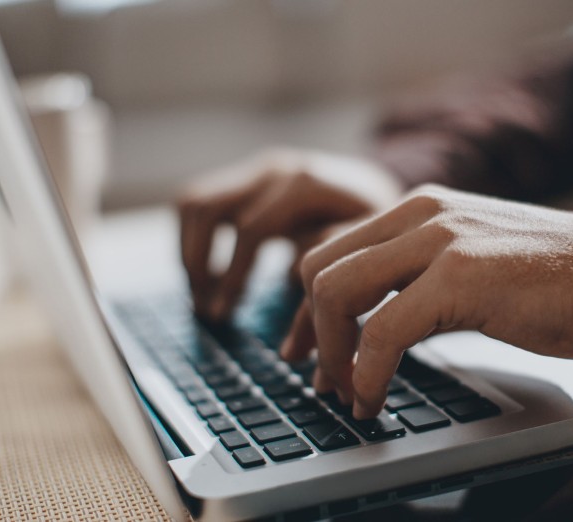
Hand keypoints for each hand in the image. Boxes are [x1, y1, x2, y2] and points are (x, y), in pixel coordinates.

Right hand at [178, 148, 402, 320]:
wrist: (382, 187)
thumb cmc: (380, 225)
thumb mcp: (369, 250)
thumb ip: (331, 278)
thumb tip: (292, 326)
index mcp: (306, 183)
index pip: (251, 230)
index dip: (234, 277)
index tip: (222, 315)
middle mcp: (275, 169)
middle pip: (206, 208)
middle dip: (198, 263)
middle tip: (205, 310)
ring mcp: (257, 169)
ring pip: (193, 201)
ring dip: (189, 250)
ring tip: (202, 296)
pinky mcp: (247, 177)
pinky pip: (199, 201)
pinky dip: (193, 238)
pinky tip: (211, 276)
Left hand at [282, 185, 572, 417]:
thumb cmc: (552, 280)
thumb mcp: (470, 261)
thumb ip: (419, 275)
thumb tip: (372, 323)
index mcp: (419, 209)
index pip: (332, 249)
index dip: (306, 307)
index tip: (304, 349)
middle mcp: (420, 214)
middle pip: (318, 267)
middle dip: (309, 331)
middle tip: (321, 378)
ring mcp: (439, 241)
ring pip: (337, 291)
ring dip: (331, 354)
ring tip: (347, 393)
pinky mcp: (460, 277)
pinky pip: (382, 330)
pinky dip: (366, 372)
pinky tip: (373, 398)